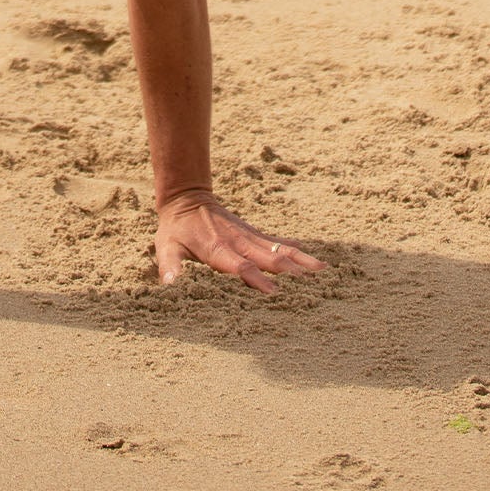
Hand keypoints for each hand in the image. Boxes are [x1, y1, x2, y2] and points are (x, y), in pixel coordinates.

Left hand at [154, 190, 324, 291]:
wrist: (187, 198)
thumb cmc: (176, 229)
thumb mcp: (167, 246)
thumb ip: (170, 266)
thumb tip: (170, 286)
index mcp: (218, 248)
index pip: (240, 266)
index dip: (256, 278)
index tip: (274, 292)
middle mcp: (238, 242)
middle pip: (267, 258)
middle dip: (289, 272)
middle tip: (311, 287)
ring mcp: (249, 237)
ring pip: (279, 249)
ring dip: (300, 261)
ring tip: (322, 272)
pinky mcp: (254, 234)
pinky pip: (278, 243)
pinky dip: (297, 251)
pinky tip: (315, 261)